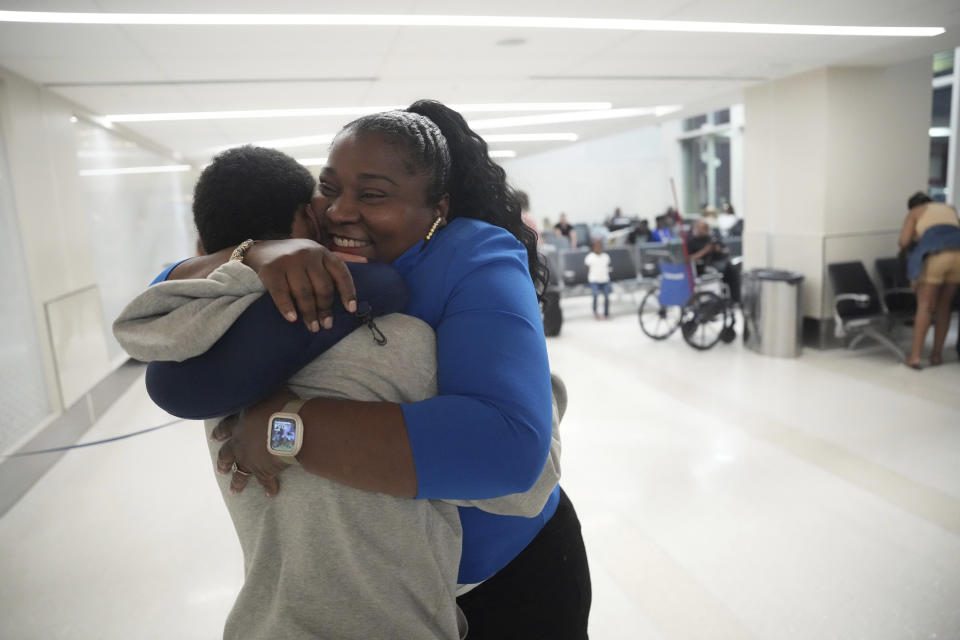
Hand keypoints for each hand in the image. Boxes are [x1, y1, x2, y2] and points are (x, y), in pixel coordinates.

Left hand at [211, 387, 300, 496]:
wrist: (289, 428)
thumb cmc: (280, 406)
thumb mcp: (268, 392)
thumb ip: (261, 393)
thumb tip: (258, 380)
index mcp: (240, 424)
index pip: (227, 427)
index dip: (221, 432)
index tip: (214, 438)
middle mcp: (240, 443)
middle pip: (227, 454)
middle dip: (224, 461)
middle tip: (220, 469)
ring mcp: (250, 459)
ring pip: (240, 473)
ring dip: (237, 481)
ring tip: (234, 490)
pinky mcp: (264, 471)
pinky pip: (266, 481)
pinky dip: (269, 487)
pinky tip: (271, 493)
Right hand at [244, 239, 364, 332]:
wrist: (261, 250)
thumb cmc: (295, 259)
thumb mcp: (316, 255)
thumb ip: (333, 266)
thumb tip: (364, 269)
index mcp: (323, 252)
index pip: (341, 273)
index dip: (348, 292)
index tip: (351, 310)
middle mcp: (308, 254)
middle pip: (322, 287)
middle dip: (326, 309)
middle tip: (326, 325)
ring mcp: (289, 261)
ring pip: (304, 292)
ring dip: (309, 313)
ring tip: (312, 327)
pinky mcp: (271, 269)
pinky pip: (281, 293)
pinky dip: (287, 308)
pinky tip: (292, 319)